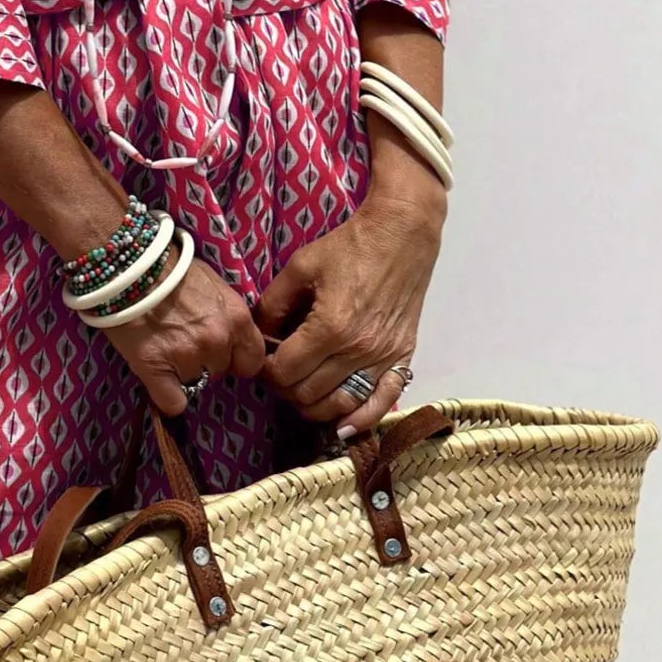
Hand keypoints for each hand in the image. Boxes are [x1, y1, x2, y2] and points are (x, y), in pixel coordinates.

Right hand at [101, 252, 266, 415]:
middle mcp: (218, 341)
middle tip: (184, 343)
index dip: (236, 358)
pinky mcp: (156, 370)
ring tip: (163, 346)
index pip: (253, 360)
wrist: (128, 264)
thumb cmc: (171, 268)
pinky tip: (156, 376)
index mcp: (238, 318)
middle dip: (207, 362)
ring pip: (196, 384)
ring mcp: (188, 357)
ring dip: (183, 372)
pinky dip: (165, 395)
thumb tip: (226, 335)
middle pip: (222, 372)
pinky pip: (172, 403)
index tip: (221, 353)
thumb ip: (226, 315)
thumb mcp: (214, 285)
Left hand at [255, 184, 445, 435]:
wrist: (401, 235)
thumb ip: (273, 304)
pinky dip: (361, 420)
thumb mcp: (300, 266)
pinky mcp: (402, 358)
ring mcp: (383, 357)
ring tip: (304, 389)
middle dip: (286, 388)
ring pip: (340, 404)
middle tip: (282, 371)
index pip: (284, 371)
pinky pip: (383, 403)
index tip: (264, 359)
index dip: (266, 370)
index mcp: (329, 326)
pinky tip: (343, 426)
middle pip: (308, 393)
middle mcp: (358, 349)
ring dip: (315, 406)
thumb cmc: (349, 246)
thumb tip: (259, 334)